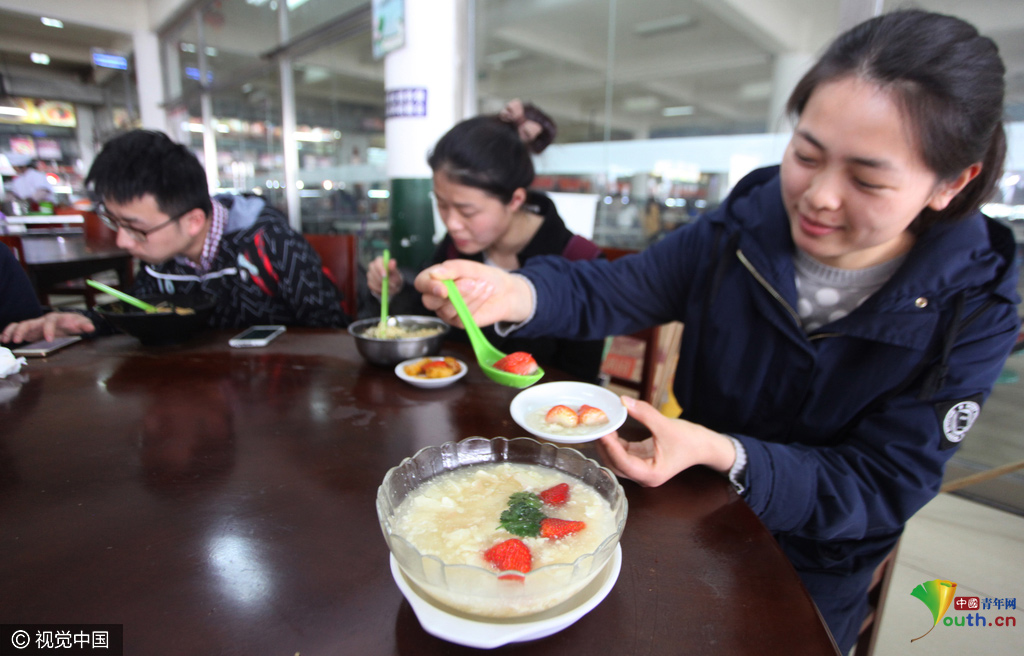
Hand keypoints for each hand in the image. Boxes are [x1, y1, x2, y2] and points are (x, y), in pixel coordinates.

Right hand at [1, 312, 95, 343]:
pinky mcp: (29, 330)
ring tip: (6, 340)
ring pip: (20, 325)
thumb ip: (84, 325)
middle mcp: (42, 320)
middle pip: (29, 322)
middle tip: (18, 340)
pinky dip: (8, 332)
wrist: (67, 321)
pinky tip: (2, 339)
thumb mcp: (80, 323)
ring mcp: (34, 325)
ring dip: (12, 331)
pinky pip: (15, 329)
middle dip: (22, 330)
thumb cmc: (72, 322)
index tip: (49, 339)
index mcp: (55, 318)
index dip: (49, 329)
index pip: (50, 321)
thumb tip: (90, 328)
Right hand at [367, 256, 402, 295]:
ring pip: (373, 280)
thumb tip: (393, 262)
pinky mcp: (369, 282)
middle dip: (382, 279)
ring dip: (382, 285)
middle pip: (373, 272)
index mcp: (379, 261)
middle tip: (391, 285)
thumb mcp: (396, 273)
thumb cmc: (395, 277)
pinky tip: (385, 289)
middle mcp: (373, 266)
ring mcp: (370, 274)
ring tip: (391, 288)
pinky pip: (373, 286)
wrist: (393, 286)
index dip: (380, 269)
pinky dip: (379, 289)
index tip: (385, 276)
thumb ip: (393, 268)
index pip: (377, 263)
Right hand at [413, 259, 533, 327]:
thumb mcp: (471, 267)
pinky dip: (475, 303)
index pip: (421, 283)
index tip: (443, 288)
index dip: (429, 286)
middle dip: (452, 292)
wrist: (504, 291)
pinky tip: (485, 294)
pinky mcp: (458, 322)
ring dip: (468, 296)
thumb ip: (453, 268)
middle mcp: (437, 297)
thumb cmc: (484, 276)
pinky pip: (461, 316)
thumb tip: (434, 273)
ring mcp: (446, 311)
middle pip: (430, 301)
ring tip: (483, 285)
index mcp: (436, 279)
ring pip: (447, 310)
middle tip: (471, 283)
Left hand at [596, 396, 735, 486]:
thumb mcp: (666, 425)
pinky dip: (616, 442)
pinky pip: (624, 453)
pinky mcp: (642, 461)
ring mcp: (642, 470)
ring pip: (617, 459)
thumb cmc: (690, 440)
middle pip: (616, 464)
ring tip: (601, 427)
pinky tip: (611, 429)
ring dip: (608, 444)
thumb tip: (624, 401)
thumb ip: (644, 413)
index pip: (623, 462)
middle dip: (605, 446)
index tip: (602, 432)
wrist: (705, 446)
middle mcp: (644, 476)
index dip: (610, 447)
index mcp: (651, 474)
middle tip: (596, 427)